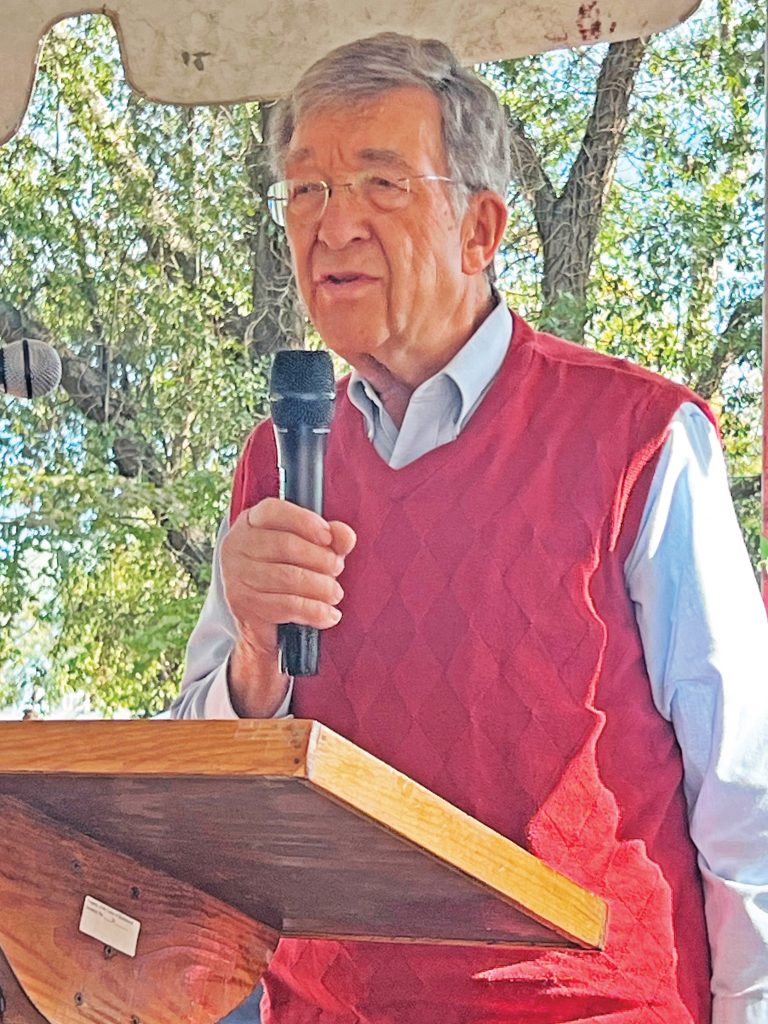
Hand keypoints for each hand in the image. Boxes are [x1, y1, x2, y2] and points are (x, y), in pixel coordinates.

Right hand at [221, 497, 355, 715]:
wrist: (263, 631)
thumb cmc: (290, 580)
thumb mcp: (307, 555)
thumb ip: (327, 539)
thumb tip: (347, 536)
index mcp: (249, 524)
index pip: (273, 511)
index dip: (304, 521)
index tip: (330, 535)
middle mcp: (236, 549)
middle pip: (286, 547)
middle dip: (322, 562)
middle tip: (338, 574)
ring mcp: (236, 579)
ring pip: (287, 578)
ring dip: (320, 588)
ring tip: (336, 596)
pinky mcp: (244, 609)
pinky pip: (285, 606)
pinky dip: (314, 611)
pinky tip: (329, 616)